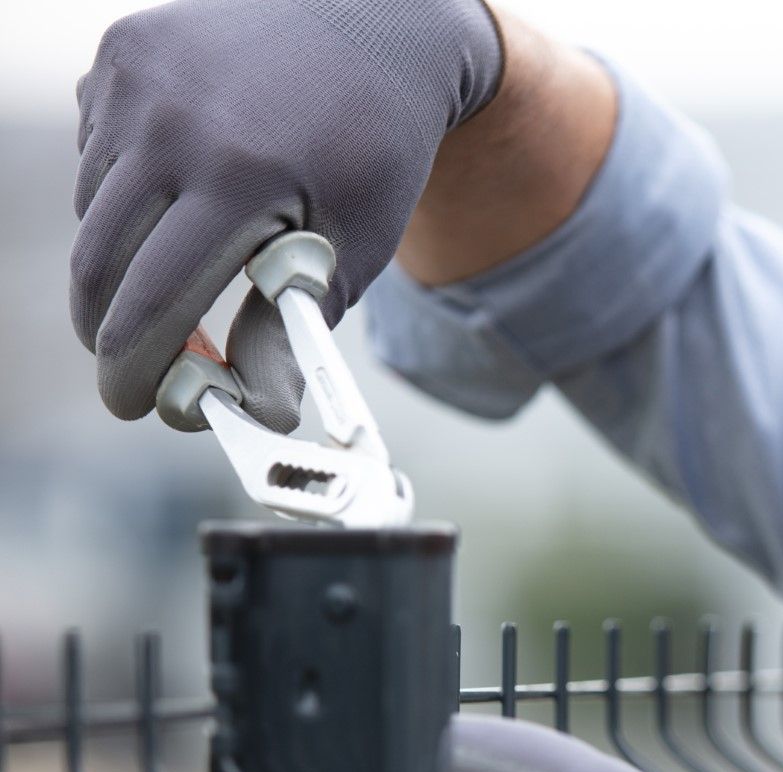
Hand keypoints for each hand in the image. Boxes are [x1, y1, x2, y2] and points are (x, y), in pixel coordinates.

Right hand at [70, 0, 501, 430]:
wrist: (378, 26)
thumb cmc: (376, 151)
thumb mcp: (356, 245)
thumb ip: (293, 326)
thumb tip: (253, 410)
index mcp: (241, 177)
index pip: (156, 298)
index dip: (135, 364)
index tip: (130, 405)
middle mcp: (174, 122)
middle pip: (100, 260)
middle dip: (104, 329)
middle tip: (123, 364)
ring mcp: (139, 78)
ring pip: (92, 209)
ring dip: (124, 254)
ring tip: (186, 254)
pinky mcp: (122, 51)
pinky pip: (97, 149)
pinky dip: (126, 185)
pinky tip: (188, 174)